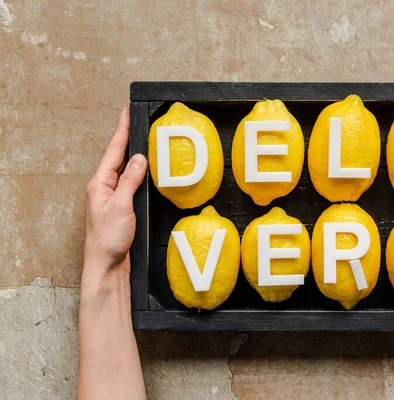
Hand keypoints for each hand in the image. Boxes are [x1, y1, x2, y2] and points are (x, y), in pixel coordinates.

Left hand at [84, 107, 147, 275]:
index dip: (122, 130)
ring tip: (139, 136)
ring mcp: (112, 196)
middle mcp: (104, 187)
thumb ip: (129, 180)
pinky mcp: (120, 206)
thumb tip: (139, 158)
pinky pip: (129, 181)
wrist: (107, 264)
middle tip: (134, 118)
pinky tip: (143, 168)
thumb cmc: (108, 239)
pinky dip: (136, 170)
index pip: (113, 150)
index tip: (127, 112)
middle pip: (117, 155)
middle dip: (126, 136)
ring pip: (123, 168)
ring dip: (131, 152)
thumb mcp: (120, 205)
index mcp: (100, 183)